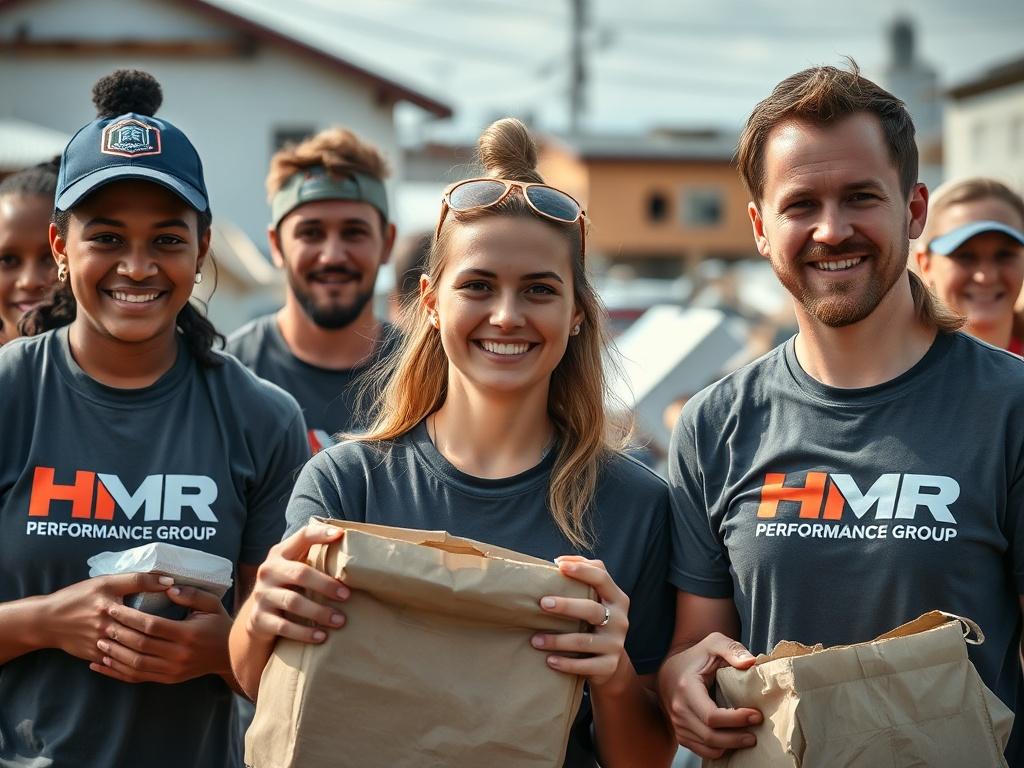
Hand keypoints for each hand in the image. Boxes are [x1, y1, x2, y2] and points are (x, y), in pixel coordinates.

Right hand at [42, 572, 173, 664]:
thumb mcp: (106, 582)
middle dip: (162, 640)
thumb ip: (137, 580)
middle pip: (139, 637)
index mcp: (109, 607)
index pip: (143, 615)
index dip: (164, 618)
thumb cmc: (79, 596)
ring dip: (151, 654)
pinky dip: (135, 664)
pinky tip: (152, 661)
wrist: (46, 620)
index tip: (182, 616)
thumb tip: (169, 581)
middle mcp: (104, 628)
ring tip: (172, 651)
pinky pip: (118, 663)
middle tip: (184, 640)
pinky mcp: (94, 656)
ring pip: (131, 654)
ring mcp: (98, 645)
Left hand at [90, 585, 232, 683]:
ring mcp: (173, 670)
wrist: (229, 656)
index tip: (114, 608)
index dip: (130, 617)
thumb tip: (168, 588)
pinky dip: (117, 672)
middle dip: (118, 634)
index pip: (152, 625)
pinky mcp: (168, 679)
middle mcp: (179, 654)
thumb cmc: (219, 625)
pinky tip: (102, 665)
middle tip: (102, 623)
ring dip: (114, 654)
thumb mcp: (212, 604)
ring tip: (99, 642)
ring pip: (136, 664)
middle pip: (140, 645)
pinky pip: (137, 677)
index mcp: (188, 634)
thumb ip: (191, 594)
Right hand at [245, 524, 349, 644]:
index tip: (340, 535)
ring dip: (320, 612)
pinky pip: (284, 626)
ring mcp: (261, 595)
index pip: (301, 537)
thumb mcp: (295, 569)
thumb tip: (356, 556)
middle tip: (347, 595)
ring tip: (340, 620)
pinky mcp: (258, 620)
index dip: (320, 534)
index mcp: (280, 554)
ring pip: (293, 602)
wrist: (258, 618)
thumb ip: (315, 559)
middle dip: (326, 585)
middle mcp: (268, 571)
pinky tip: (321, 636)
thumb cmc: (289, 588)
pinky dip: (305, 632)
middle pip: (300, 573)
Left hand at [531, 556, 628, 687]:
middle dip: (566, 605)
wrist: (611, 664)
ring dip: (558, 640)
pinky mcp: (609, 665)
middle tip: (542, 604)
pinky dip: (566, 664)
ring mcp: (616, 643)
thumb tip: (558, 561)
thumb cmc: (594, 621)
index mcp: (616, 598)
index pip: (602, 577)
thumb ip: (583, 577)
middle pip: (592, 609)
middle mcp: (620, 619)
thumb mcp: (596, 599)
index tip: (559, 566)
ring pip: (585, 641)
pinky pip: (586, 665)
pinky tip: (549, 661)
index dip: (581, 569)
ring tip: (535, 640)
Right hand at [660, 633, 761, 758]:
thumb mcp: (714, 644)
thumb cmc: (696, 657)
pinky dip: (719, 750)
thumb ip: (732, 650)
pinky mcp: (680, 733)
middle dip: (737, 738)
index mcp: (686, 689)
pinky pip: (701, 751)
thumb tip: (751, 663)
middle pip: (711, 736)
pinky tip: (733, 741)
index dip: (736, 720)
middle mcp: (678, 710)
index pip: (712, 716)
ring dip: (730, 746)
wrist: (671, 669)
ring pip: (707, 747)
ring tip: (749, 738)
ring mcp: (677, 724)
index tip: (756, 715)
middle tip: (757, 733)